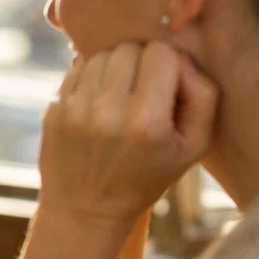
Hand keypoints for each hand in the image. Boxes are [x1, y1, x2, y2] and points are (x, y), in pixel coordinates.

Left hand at [38, 42, 218, 228]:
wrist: (86, 210)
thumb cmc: (146, 176)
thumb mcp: (193, 148)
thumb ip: (204, 96)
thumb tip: (183, 59)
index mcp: (147, 122)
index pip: (161, 53)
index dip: (170, 66)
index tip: (167, 89)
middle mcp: (107, 112)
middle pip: (130, 48)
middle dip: (141, 64)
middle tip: (143, 93)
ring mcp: (75, 109)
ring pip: (102, 54)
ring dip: (115, 69)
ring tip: (120, 100)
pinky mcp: (54, 108)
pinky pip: (78, 68)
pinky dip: (92, 79)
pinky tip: (98, 106)